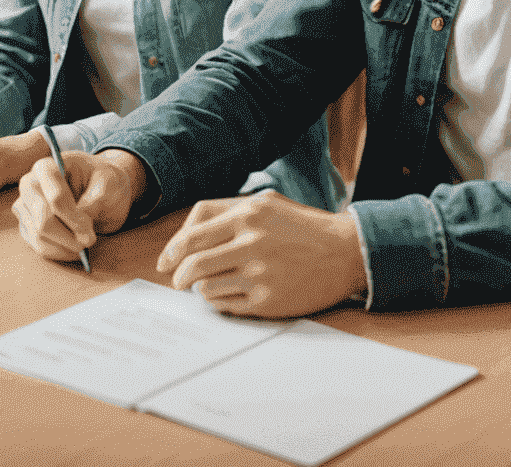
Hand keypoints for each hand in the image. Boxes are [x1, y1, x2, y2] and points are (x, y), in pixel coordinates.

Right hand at [13, 149, 145, 263]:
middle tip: (90, 239)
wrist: (100, 190)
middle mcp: (30, 185)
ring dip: (64, 246)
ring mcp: (25, 206)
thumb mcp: (109, 184)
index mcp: (47, 167)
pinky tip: (73, 249)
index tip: (90, 227)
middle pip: (43, 219)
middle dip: (68, 235)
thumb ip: (96, 199)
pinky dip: (57, 252)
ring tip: (84, 244)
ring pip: (38, 236)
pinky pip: (37, 246)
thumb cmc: (103, 181)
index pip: (55, 197)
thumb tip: (81, 223)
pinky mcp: (27, 225)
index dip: (73, 217)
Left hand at [156, 191, 366, 317]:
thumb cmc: (301, 226)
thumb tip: (186, 234)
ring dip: (200, 289)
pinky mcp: (269, 301)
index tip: (166, 261)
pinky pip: (227, 306)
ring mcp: (260, 274)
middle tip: (177, 281)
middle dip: (178, 276)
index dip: (172, 250)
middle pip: (193, 264)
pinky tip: (227, 295)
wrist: (345, 252)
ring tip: (207, 286)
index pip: (192, 235)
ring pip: (206, 288)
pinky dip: (219, 302)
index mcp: (247, 215)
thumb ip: (225, 212)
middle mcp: (251, 243)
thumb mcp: (265, 203)